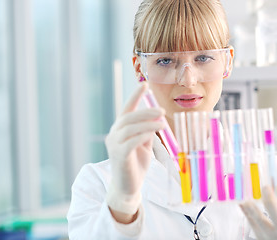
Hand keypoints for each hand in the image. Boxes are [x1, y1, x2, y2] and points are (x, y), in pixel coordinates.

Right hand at [105, 83, 164, 216]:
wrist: (128, 187)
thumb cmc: (136, 164)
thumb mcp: (144, 144)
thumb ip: (147, 131)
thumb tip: (157, 118)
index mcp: (120, 130)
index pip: (126, 109)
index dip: (135, 97)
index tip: (144, 85)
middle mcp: (114, 135)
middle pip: (128, 117)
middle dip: (146, 111)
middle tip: (162, 111)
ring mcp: (114, 146)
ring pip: (129, 128)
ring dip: (147, 123)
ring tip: (163, 123)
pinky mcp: (119, 156)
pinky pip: (130, 142)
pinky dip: (142, 135)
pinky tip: (152, 134)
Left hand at [240, 178, 276, 239]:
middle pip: (276, 212)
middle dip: (270, 199)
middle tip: (265, 187)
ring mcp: (272, 235)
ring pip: (259, 219)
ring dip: (252, 206)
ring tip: (248, 196)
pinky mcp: (261, 238)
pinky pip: (251, 223)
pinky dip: (246, 212)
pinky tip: (242, 203)